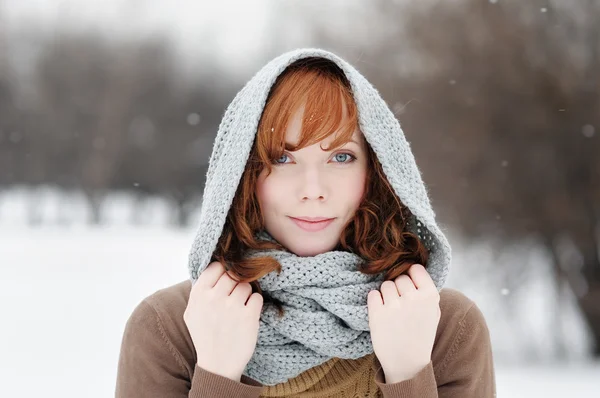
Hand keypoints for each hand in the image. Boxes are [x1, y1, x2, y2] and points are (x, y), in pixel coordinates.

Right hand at [183, 261, 263, 380]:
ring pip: (247, 285)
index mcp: (199, 294)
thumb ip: (201, 290)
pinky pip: (257, 297)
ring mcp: (232, 306)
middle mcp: (214, 297)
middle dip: (236, 284)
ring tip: (239, 310)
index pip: (216, 266)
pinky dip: (255, 305)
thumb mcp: (192, 312)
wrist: (218, 365)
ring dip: (246, 295)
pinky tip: (247, 316)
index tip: (225, 283)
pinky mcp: (248, 316)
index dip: (223, 272)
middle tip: (233, 299)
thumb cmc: (205, 336)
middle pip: (233, 274)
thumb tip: (215, 268)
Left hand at [367, 263, 440, 382]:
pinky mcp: (377, 313)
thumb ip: (426, 290)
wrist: (407, 362)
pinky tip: (382, 313)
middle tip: (401, 305)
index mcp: (430, 296)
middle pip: (400, 277)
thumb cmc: (420, 335)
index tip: (410, 287)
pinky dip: (375, 302)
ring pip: (385, 285)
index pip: (416, 268)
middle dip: (399, 288)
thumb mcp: (433, 312)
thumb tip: (413, 268)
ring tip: (393, 311)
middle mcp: (413, 298)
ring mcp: (394, 306)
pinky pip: (372, 294)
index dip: (411, 276)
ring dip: (386, 295)